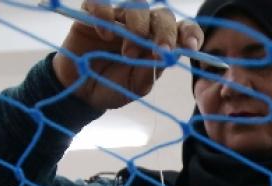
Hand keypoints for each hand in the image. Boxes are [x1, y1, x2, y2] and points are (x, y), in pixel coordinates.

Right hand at [52, 0, 203, 110]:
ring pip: (137, 5)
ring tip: (128, 52)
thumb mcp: (135, 87)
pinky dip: (105, 14)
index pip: (182, 29)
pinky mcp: (94, 14)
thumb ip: (149, 72)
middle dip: (165, 31)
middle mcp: (143, 27)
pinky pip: (101, 3)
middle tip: (160, 50)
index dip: (190, 33)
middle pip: (162, 15)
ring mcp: (119, 18)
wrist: (80, 91)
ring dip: (138, 24)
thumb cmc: (112, 87)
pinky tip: (104, 34)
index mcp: (159, 43)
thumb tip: (162, 57)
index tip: (191, 46)